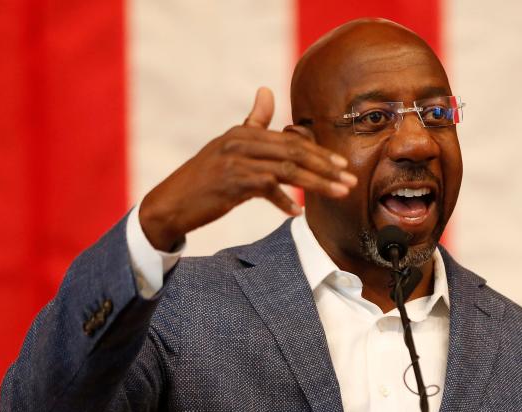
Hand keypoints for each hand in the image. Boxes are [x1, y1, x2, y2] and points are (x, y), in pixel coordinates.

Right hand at [138, 87, 355, 249]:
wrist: (172, 202)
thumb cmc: (205, 178)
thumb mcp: (229, 147)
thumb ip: (253, 122)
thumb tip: (267, 91)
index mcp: (244, 132)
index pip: (291, 140)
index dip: (320, 153)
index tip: (343, 165)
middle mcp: (241, 142)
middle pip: (294, 152)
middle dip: (326, 166)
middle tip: (349, 179)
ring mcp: (235, 161)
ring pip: (287, 169)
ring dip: (317, 183)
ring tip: (339, 193)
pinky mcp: (231, 182)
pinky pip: (267, 188)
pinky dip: (284, 200)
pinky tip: (297, 212)